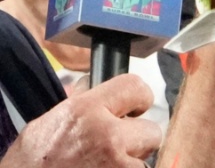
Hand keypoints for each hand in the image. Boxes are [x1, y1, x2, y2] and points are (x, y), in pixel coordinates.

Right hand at [0, 74, 160, 167]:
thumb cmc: (31, 163)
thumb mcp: (50, 122)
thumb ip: (80, 103)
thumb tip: (93, 86)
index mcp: (85, 110)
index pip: (135, 86)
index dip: (139, 97)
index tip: (136, 107)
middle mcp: (106, 133)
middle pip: (152, 127)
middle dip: (137, 138)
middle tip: (117, 145)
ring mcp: (117, 162)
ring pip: (147, 155)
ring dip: (132, 160)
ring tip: (104, 163)